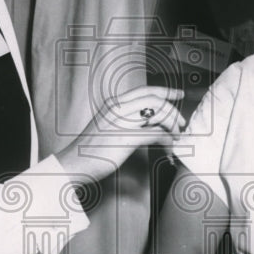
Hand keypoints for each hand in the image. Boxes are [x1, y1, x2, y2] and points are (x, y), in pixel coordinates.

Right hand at [56, 86, 184, 182]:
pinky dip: (167, 140)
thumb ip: (124, 120)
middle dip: (173, 111)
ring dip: (172, 126)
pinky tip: (168, 148)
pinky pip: (156, 134)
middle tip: (181, 124)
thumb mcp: (106, 126)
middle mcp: (118, 108)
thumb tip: (148, 122)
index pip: (146, 90)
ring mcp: (121, 122)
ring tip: (175, 137)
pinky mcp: (125, 139)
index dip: (166, 91)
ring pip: (159, 114)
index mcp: (114, 103)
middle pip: (156, 100)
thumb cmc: (89, 149)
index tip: (179, 94)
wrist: (72, 163)